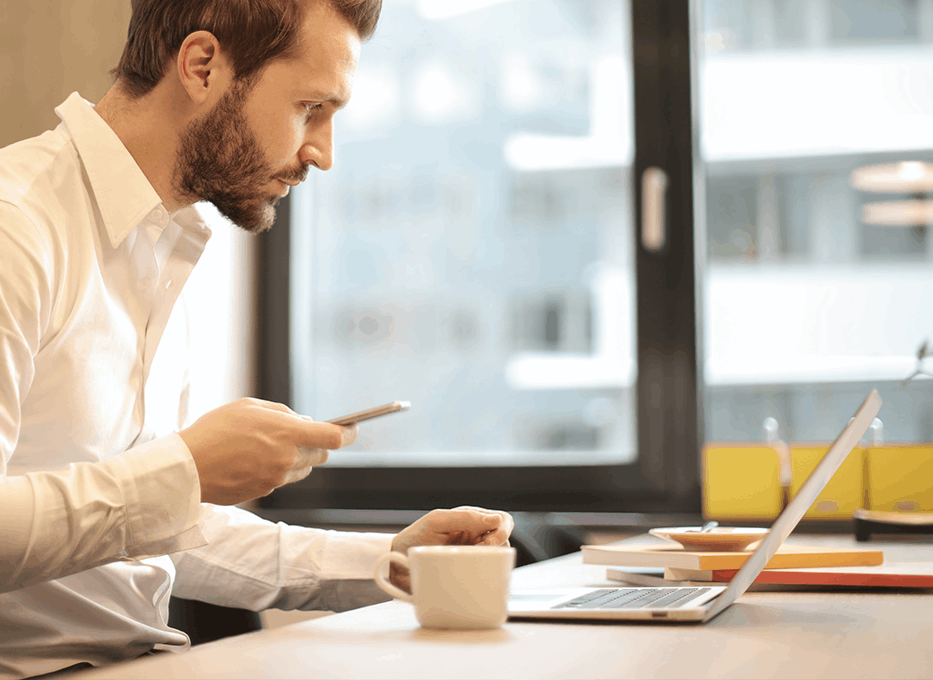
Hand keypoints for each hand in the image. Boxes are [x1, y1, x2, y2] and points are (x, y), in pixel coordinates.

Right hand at [178, 398, 357, 504]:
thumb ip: (282, 413)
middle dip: (316, 444)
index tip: (353, 429)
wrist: (186, 467)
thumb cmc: (215, 430)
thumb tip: (303, 422)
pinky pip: (282, 479)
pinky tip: (253, 460)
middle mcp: (287, 459)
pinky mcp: (264, 492)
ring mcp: (276, 479)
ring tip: (267, 446)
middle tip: (299, 433)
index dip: (348, 433)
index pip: (333, 438)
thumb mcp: (250, 407)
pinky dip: (277, 469)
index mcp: (287, 434)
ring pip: (303, 468)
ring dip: (297, 458)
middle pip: (321, 455)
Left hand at [388, 506, 513, 592]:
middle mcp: (475, 537)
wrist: (396, 563)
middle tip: (481, 551)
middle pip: (504, 539)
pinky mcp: (469, 573)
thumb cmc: (414, 538)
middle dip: (499, 545)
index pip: (501, 520)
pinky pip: (487, 574)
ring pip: (498, 557)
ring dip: (491, 560)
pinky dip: (486, 575)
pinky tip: (474, 575)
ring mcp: (473, 556)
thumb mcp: (437, 522)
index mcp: (471, 520)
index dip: (502, 530)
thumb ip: (465, 517)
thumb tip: (495, 520)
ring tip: (470, 562)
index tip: (488, 541)